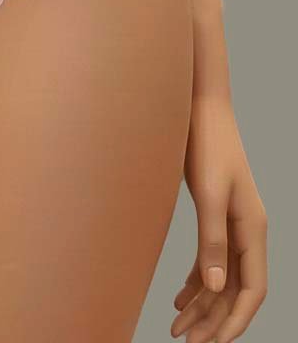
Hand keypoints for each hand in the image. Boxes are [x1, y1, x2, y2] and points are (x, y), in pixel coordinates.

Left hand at [171, 95, 267, 341]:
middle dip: (213, 318)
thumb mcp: (208, 194)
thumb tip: (213, 288)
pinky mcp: (215, 214)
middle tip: (184, 340)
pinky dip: (196, 280)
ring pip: (221, 277)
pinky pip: (210, 259)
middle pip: (234, 289)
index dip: (234, 319)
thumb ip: (212, 240)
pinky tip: (179, 296)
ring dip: (202, 303)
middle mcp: (247, 231)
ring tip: (177, 326)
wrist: (200, 110)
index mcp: (252, 229)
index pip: (252, 289)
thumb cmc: (206, 146)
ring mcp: (232, 223)